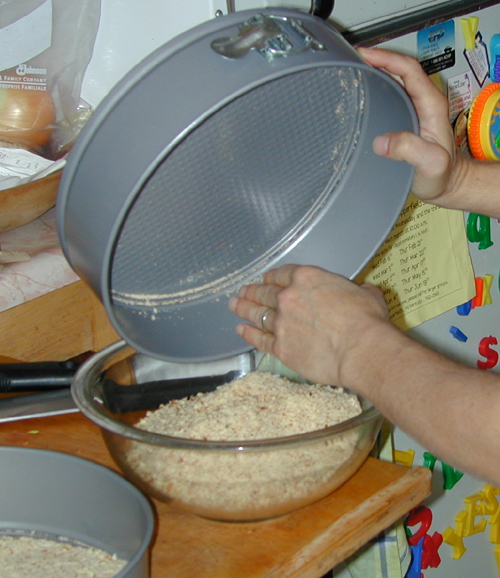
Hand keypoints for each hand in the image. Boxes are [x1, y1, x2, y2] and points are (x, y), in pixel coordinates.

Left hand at [228, 264, 389, 385]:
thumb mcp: (366, 293)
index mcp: (307, 278)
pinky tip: (241, 330)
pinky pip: (259, 340)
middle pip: (263, 293)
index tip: (265, 279)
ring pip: (257, 314)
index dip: (271, 277)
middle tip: (242, 292)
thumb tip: (363, 291)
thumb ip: (356, 289)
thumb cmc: (367, 320)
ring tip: (234, 306)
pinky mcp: (280, 348)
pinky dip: (248, 334)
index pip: (281, 274)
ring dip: (244, 309)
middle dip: (251, 291)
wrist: (361, 349)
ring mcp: (281, 323)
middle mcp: (288, 298)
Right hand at [358, 47, 465, 207]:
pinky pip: (390, 96)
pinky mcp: (406, 119)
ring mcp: (415, 110)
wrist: (446, 185)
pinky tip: (362, 93)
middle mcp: (423, 103)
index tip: (366, 56)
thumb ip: (410, 150)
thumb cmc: (441, 175)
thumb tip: (382, 141)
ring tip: (353, 71)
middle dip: (377, 60)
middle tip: (353, 60)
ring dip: (376, 73)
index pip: (410, 70)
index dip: (388, 59)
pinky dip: (376, 89)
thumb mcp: (430, 163)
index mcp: (431, 106)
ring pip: (395, 82)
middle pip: (400, 70)